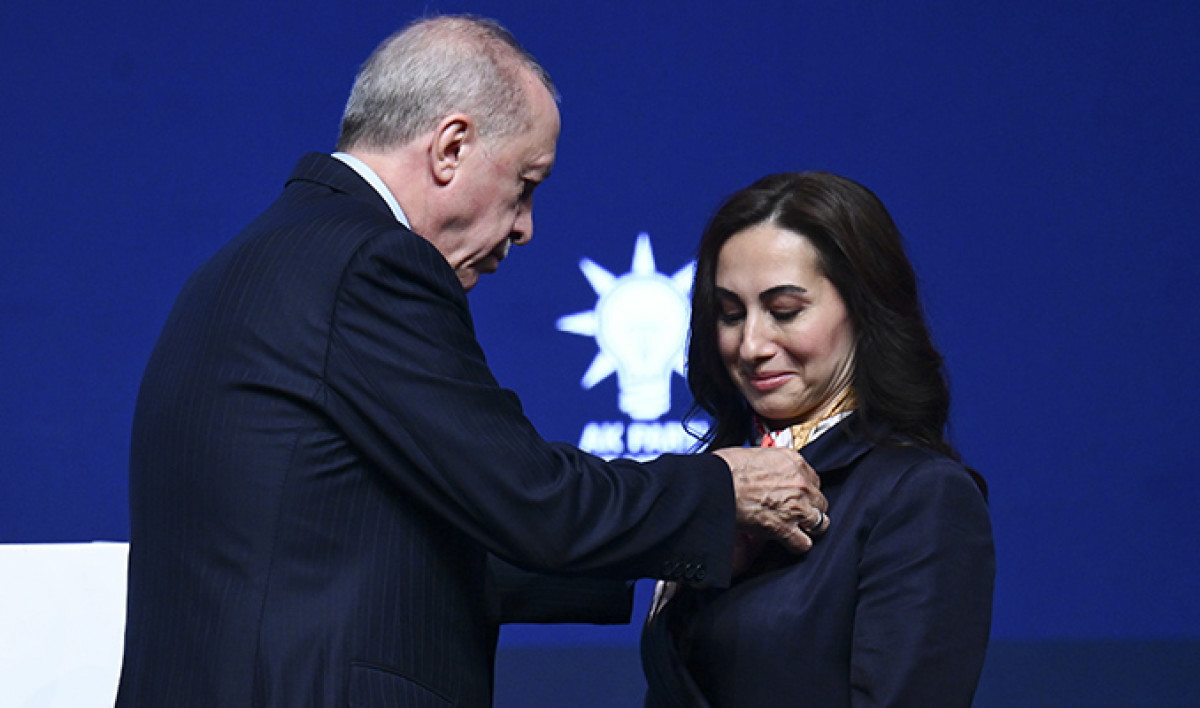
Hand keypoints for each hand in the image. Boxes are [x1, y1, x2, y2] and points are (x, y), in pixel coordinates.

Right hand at [714, 447, 828, 553]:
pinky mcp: (784, 528)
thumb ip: (771, 464)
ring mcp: (796, 507)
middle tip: (797, 512)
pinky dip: (797, 545)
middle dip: (809, 507)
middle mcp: (800, 483)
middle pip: (819, 501)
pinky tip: (789, 543)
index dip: (805, 490)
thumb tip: (768, 471)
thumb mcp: (756, 453)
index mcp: (794, 462)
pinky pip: (804, 544)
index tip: (797, 495)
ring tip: (800, 529)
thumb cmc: (726, 467)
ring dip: (810, 527)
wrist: (716, 483)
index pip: (814, 479)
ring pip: (820, 523)